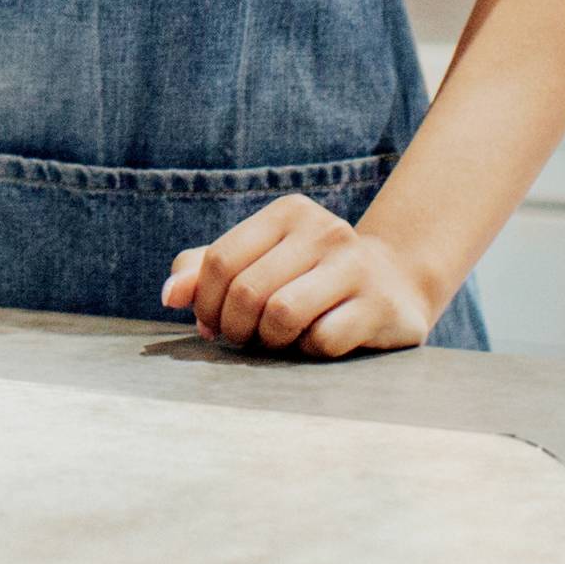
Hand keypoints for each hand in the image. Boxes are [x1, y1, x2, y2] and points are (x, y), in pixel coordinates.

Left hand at [162, 197, 446, 357]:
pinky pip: (322, 340)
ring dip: (269, 341)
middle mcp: (324, 230)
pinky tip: (316, 341)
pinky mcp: (380, 305)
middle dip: (234, 328)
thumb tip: (169, 296)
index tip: (209, 325)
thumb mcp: (257, 261)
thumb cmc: (307, 275)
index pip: (220, 261)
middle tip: (242, 338)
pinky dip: (308, 350)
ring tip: (276, 340)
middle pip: (247, 291)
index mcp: (288, 213)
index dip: (203, 303)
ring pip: (281, 315)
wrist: (394, 283)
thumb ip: (204, 271)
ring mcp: (356, 265)